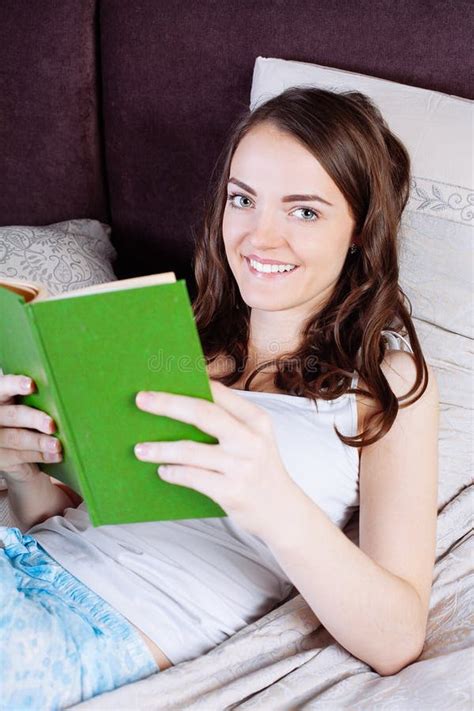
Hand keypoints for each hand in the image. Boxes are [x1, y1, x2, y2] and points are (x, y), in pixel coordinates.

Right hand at [0, 373, 62, 482]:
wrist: (9, 442)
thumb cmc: (23, 416)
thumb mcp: (22, 403)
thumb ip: (35, 398)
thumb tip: (63, 394)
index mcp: (0, 396)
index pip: (4, 386)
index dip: (16, 385)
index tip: (32, 385)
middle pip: (13, 415)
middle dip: (34, 419)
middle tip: (51, 424)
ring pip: (16, 439)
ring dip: (39, 443)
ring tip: (57, 446)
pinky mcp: (1, 459)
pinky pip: (20, 459)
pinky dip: (40, 458)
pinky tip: (55, 456)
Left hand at [134, 379, 295, 537]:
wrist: (284, 513)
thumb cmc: (261, 470)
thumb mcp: (255, 439)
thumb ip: (228, 421)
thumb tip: (180, 405)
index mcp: (256, 420)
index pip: (218, 393)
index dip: (189, 383)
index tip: (161, 379)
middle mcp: (250, 440)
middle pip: (202, 414)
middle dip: (168, 404)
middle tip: (141, 400)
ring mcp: (241, 466)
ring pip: (190, 451)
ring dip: (160, 449)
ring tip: (140, 449)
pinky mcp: (231, 491)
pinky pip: (191, 478)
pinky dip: (172, 473)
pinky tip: (163, 471)